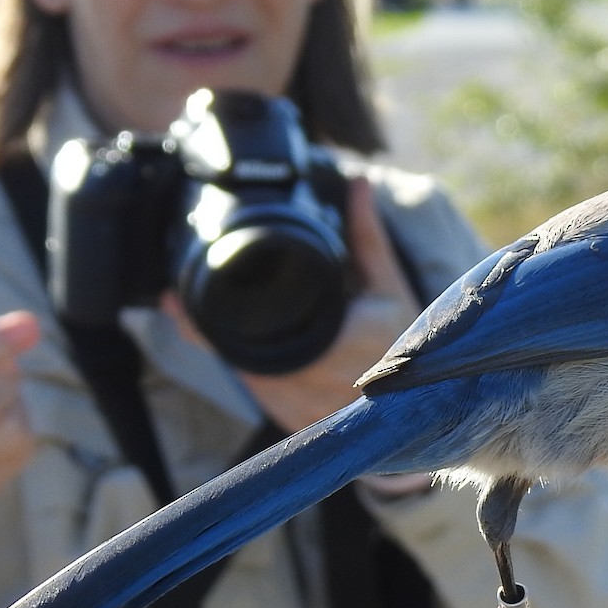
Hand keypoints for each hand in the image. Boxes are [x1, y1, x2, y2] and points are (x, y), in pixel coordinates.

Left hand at [163, 179, 421, 432]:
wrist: (429, 406)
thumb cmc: (413, 345)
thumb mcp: (391, 285)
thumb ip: (368, 237)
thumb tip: (357, 183)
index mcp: (340, 343)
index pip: (256, 332)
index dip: (209, 322)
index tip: (179, 298)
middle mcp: (320, 382)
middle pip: (241, 357)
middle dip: (213, 330)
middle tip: (181, 301)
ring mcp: (307, 410)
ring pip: (247, 380)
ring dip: (229, 354)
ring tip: (202, 322)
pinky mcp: (302, 424)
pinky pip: (263, 397)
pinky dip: (252, 375)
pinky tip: (249, 355)